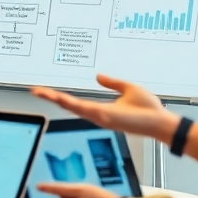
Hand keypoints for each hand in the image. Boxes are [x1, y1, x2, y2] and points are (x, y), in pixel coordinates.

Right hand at [32, 74, 179, 143]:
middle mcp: (97, 115)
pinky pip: (84, 109)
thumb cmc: (149, 109)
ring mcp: (100, 117)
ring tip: (41, 92)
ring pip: (73, 107)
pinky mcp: (106, 118)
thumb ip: (112, 83)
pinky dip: (71, 104)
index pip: (76, 103)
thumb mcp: (128, 89)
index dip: (60, 96)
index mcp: (101, 110)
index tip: (46, 91)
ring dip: (56, 99)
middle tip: (35, 90)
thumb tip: (98, 76)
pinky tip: (60, 99)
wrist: (161, 121)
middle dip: (52, 97)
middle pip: (69, 106)